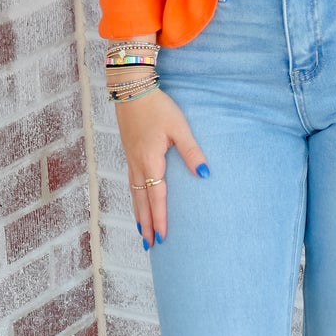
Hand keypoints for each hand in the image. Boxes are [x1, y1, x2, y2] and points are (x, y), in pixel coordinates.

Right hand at [112, 84, 208, 248]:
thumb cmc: (157, 107)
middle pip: (141, 202)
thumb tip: (205, 175)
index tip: (162, 237)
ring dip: (139, 215)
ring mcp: (131, 159)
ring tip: (142, 232)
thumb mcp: (179, 128)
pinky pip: (131, 184)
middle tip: (150, 245)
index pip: (156, 197)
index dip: (159, 219)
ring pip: (134, 194)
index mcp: (150, 161)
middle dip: (146, 224)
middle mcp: (138, 165)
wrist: (131, 90)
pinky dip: (134, 200)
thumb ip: (192, 152)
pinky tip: (137, 203)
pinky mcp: (130, 153)